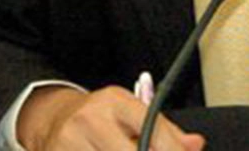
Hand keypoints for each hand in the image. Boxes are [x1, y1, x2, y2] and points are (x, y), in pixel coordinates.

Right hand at [18, 85, 204, 150]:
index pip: (153, 128)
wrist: (53, 120)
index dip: (173, 150)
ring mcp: (69, 143)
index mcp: (115, 102)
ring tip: (128, 149)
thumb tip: (195, 145)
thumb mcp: (132, 113)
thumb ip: (166, 132)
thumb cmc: (100, 118)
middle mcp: (90, 120)